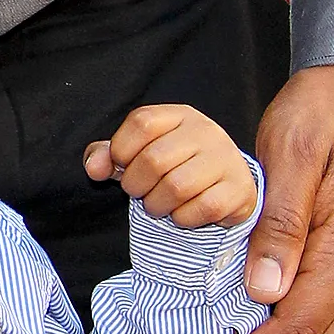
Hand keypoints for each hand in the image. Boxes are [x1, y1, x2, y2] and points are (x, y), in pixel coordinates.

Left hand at [84, 102, 259, 228]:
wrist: (225, 185)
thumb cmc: (175, 166)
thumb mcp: (140, 152)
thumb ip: (110, 155)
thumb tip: (94, 168)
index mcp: (179, 115)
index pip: (141, 123)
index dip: (121, 149)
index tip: (122, 166)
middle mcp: (206, 132)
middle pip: (155, 159)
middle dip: (136, 185)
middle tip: (140, 193)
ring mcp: (226, 160)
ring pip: (177, 187)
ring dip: (157, 205)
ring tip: (157, 205)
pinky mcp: (240, 190)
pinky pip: (202, 208)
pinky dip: (182, 218)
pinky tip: (181, 214)